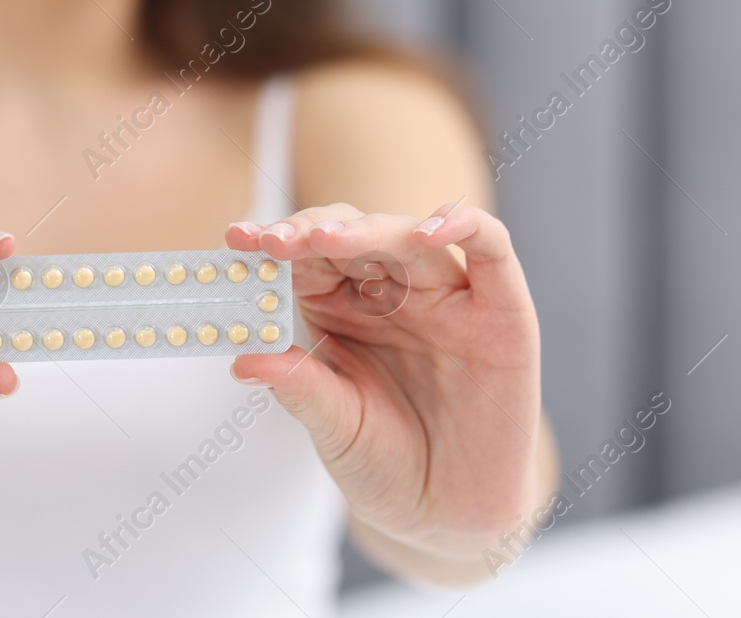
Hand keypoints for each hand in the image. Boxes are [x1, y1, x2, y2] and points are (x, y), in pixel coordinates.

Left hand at [225, 203, 541, 559]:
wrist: (449, 515)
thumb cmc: (386, 462)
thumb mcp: (334, 425)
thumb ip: (298, 386)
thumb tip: (242, 359)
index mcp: (345, 307)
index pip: (310, 256)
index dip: (277, 242)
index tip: (238, 240)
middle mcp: (395, 291)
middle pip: (355, 234)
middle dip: (311, 232)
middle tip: (274, 241)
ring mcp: (448, 296)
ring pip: (410, 236)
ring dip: (367, 230)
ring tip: (325, 239)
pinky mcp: (502, 310)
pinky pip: (492, 249)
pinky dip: (464, 224)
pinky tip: (429, 230)